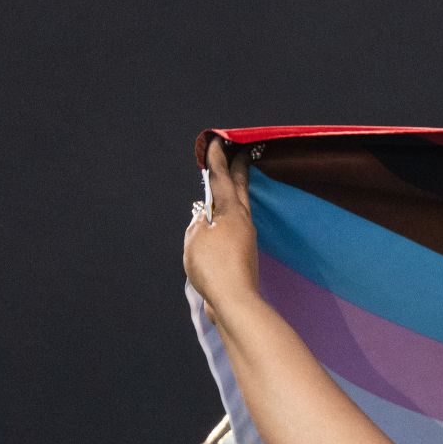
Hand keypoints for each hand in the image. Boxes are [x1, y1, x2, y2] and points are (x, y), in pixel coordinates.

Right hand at [183, 137, 260, 317]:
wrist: (235, 301)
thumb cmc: (213, 268)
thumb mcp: (195, 239)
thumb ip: (197, 223)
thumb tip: (204, 218)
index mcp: (232, 212)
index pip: (222, 179)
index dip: (218, 160)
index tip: (218, 142)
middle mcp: (244, 222)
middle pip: (241, 189)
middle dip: (238, 169)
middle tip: (241, 153)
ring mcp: (247, 239)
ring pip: (241, 207)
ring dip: (237, 191)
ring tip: (233, 181)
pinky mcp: (244, 255)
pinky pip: (237, 226)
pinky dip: (231, 213)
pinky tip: (225, 219)